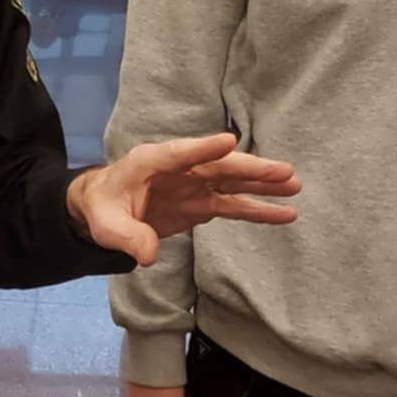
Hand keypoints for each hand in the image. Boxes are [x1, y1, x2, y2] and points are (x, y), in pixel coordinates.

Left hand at [66, 132, 298, 265]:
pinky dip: (256, 209)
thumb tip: (148, 256)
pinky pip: (232, 206)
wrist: (102, 210)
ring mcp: (193, 185)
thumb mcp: (106, 225)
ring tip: (295, 186)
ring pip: (232, 184)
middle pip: (218, 167)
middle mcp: (179, 169)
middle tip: (285, 171)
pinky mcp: (200, 203)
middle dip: (250, 169)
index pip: (180, 154)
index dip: (203, 148)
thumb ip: (127, 237)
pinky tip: (283, 213)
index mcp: (151, 162)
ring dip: (262, 186)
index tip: (229, 141)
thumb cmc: (101, 208)